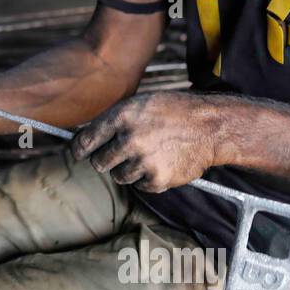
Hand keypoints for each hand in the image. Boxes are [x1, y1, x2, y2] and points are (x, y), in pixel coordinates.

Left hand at [70, 92, 219, 191]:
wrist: (210, 127)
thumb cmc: (173, 112)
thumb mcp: (141, 104)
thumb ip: (114, 120)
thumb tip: (85, 138)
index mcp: (122, 116)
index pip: (86, 141)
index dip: (80, 149)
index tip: (79, 153)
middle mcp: (130, 139)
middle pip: (99, 163)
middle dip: (105, 160)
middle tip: (118, 155)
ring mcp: (144, 161)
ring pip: (119, 176)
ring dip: (128, 170)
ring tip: (147, 155)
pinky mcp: (158, 179)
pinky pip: (140, 186)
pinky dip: (147, 179)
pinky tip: (161, 163)